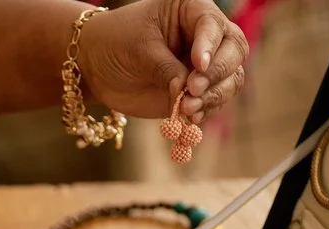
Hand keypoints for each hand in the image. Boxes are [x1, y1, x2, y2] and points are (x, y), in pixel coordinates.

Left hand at [78, 0, 248, 129]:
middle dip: (216, 74)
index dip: (210, 46)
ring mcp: (204, 65)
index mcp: (191, 11)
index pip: (213, 25)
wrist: (95, 67)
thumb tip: (188, 93)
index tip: (198, 64)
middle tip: (192, 90)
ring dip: (213, 97)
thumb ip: (167, 70)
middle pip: (233, 52)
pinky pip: (215, 101)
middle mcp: (205, 36)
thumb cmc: (115, 44)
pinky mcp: (198, 90)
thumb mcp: (140, 51)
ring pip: (229, 80)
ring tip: (187, 109)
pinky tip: (189, 117)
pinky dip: (206, 110)